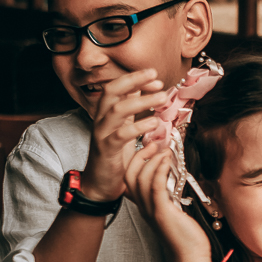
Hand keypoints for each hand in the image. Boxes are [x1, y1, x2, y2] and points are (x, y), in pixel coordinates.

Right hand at [82, 69, 170, 201]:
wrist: (100, 184)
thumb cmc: (113, 156)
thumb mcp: (123, 127)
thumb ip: (129, 109)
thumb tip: (139, 88)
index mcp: (105, 113)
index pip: (116, 87)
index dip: (134, 78)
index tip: (155, 77)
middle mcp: (101, 120)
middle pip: (112, 91)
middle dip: (133, 80)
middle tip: (156, 77)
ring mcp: (102, 134)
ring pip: (117, 110)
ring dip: (141, 101)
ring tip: (162, 98)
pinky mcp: (106, 150)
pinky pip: (121, 134)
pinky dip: (138, 126)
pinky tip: (154, 122)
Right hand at [125, 143, 213, 261]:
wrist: (190, 258)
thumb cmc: (186, 237)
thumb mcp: (175, 212)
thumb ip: (171, 197)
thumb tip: (176, 181)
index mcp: (146, 206)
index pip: (130, 178)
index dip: (136, 160)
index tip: (151, 147)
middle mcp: (144, 207)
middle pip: (129, 175)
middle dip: (139, 155)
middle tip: (154, 143)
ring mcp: (151, 209)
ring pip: (139, 178)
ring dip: (151, 159)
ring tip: (164, 149)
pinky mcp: (162, 212)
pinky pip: (154, 186)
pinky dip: (159, 170)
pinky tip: (167, 160)